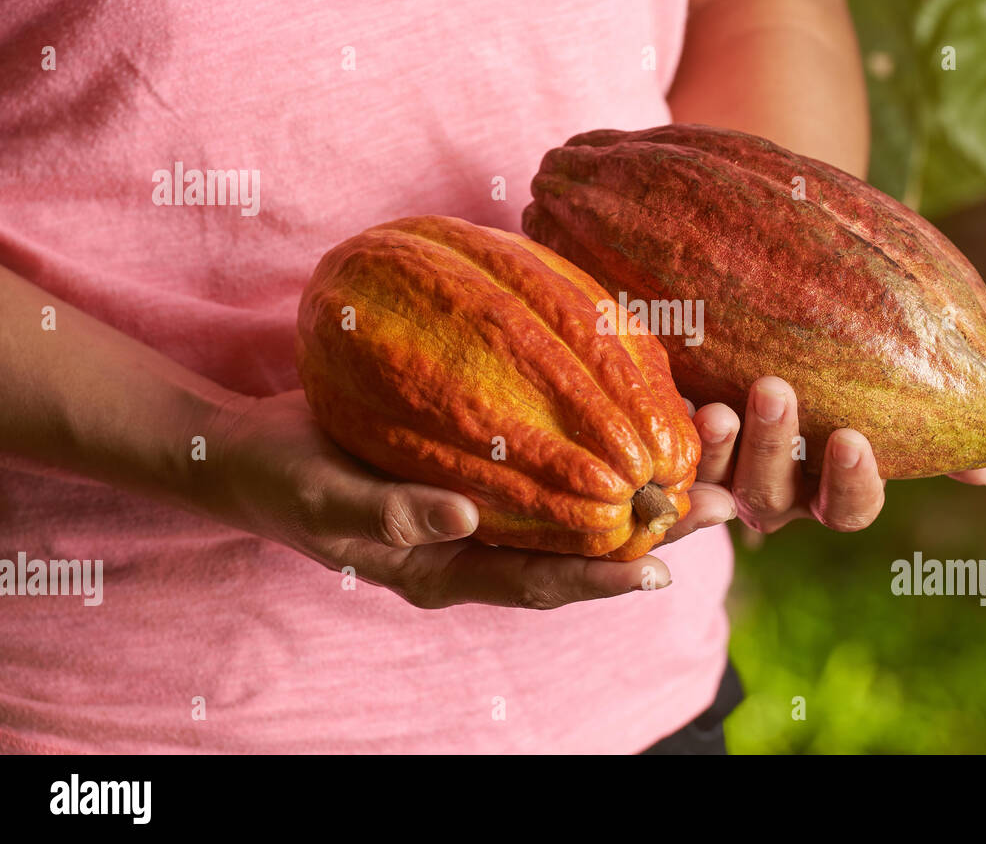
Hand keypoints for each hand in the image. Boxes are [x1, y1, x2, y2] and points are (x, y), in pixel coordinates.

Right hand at [199, 390, 722, 609]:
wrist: (254, 452)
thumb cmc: (283, 481)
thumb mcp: (324, 498)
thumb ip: (389, 514)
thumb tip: (465, 519)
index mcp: (448, 572)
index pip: (536, 583)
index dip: (597, 580)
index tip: (658, 569)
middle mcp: (480, 546)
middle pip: (577, 547)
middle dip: (650, 532)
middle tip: (722, 506)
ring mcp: (485, 508)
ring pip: (576, 506)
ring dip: (640, 485)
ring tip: (709, 458)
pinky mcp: (485, 466)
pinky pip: (551, 466)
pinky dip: (595, 448)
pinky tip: (636, 412)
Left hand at [670, 376, 985, 537]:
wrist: (739, 325)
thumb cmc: (830, 359)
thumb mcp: (879, 382)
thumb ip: (930, 419)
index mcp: (826, 484)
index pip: (847, 508)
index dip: (850, 483)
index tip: (850, 439)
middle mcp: (772, 489)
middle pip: (773, 497)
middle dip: (773, 450)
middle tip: (775, 391)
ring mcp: (717, 473)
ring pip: (717, 485)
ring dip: (722, 449)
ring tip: (722, 404)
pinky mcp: (672, 448)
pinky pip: (669, 464)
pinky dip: (676, 446)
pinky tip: (683, 403)